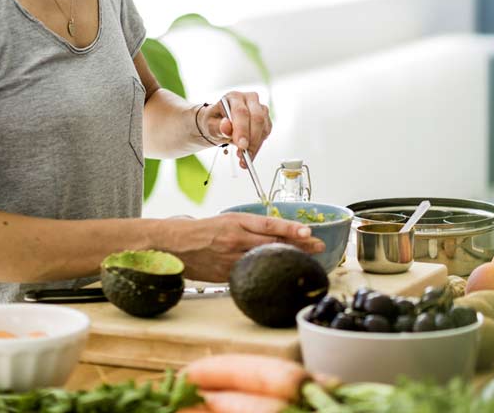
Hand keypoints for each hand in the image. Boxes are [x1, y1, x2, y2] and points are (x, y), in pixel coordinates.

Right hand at [165, 212, 323, 282]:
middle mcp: (235, 239)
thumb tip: (279, 233)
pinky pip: (250, 273)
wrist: (175, 244)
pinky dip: (267, 272)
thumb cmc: (202, 230)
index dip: (290, 228)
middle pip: (273, 243)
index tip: (309, 231)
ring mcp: (231, 258)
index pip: (269, 224)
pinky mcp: (226, 274)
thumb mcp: (227, 220)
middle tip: (318, 245)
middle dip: (299, 245)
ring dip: (287, 259)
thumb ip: (251, 227)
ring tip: (307, 259)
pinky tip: (280, 274)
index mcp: (236, 221)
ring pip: (265, 259)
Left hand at [199, 91, 271, 168]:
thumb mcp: (210, 125)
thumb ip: (218, 126)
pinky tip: (248, 154)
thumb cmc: (214, 121)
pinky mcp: (265, 120)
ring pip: (264, 127)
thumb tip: (226, 127)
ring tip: (243, 158)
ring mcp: (260, 109)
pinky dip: (258, 146)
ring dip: (255, 145)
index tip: (242, 145)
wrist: (219, 123)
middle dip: (252, 139)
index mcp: (234, 97)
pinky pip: (266, 134)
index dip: (242, 129)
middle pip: (257, 118)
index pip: (241, 112)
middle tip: (245, 155)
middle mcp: (250, 99)